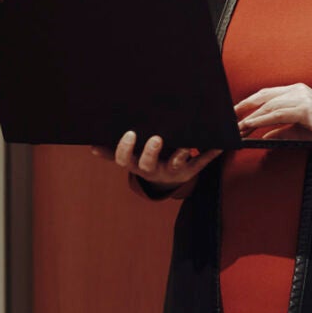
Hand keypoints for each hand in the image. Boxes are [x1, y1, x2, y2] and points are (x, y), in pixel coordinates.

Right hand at [88, 131, 221, 187]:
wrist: (169, 178)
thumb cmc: (148, 160)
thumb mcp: (132, 157)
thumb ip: (114, 152)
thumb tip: (91, 147)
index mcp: (138, 164)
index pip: (127, 160)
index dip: (127, 149)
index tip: (130, 133)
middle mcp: (154, 169)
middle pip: (149, 164)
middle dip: (152, 152)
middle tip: (156, 138)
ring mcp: (173, 169)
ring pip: (177, 164)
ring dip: (182, 155)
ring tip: (186, 145)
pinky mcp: (192, 169)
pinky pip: (202, 163)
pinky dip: (210, 154)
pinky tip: (219, 145)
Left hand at [234, 83, 311, 149]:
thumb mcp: (299, 129)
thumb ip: (281, 131)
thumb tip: (265, 138)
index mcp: (296, 91)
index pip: (267, 94)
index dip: (249, 103)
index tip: (236, 113)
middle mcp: (297, 90)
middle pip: (263, 96)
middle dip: (244, 107)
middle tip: (230, 118)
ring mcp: (301, 97)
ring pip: (268, 106)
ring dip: (250, 117)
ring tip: (238, 127)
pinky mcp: (304, 108)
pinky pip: (277, 114)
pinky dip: (262, 120)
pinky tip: (251, 126)